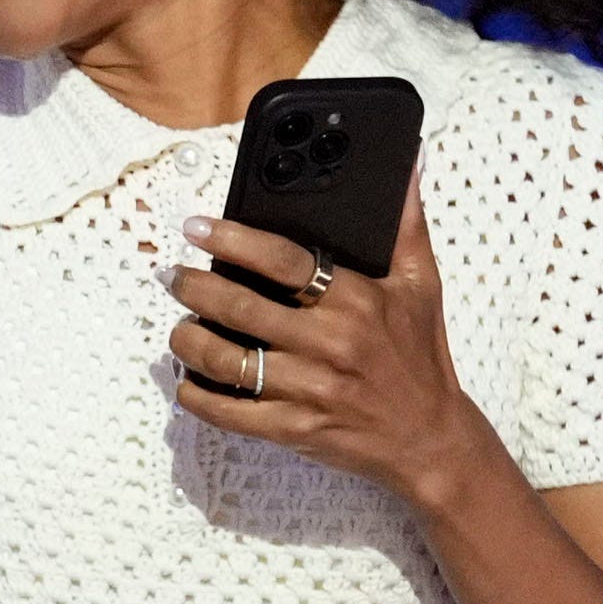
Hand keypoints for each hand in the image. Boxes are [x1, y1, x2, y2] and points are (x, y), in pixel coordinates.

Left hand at [162, 179, 514, 519]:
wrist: (430, 439)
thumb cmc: (420, 358)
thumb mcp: (420, 284)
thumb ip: (405, 224)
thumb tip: (407, 164)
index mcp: (355, 301)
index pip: (281, 261)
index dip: (232, 240)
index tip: (196, 227)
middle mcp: (329, 343)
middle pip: (240, 307)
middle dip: (193, 287)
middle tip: (172, 275)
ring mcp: (308, 389)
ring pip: (226, 360)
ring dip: (188, 340)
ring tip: (179, 326)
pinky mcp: (294, 428)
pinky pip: (229, 412)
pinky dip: (197, 396)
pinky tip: (187, 380)